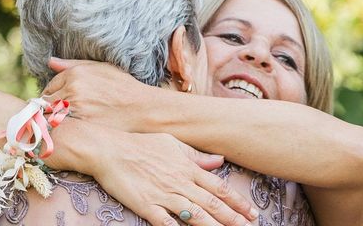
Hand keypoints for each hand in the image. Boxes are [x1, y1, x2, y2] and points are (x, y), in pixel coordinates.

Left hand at [43, 58, 152, 131]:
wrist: (141, 107)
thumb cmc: (122, 86)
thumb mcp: (100, 68)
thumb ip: (72, 64)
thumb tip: (50, 62)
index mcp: (75, 74)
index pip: (49, 86)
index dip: (53, 95)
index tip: (58, 102)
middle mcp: (73, 89)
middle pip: (47, 102)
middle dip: (51, 108)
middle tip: (61, 114)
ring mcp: (76, 107)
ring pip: (51, 116)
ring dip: (54, 120)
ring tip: (66, 123)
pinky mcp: (81, 124)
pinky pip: (61, 128)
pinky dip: (63, 130)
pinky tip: (73, 130)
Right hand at [91, 129, 257, 225]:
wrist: (109, 149)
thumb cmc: (140, 144)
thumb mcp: (172, 144)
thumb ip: (196, 156)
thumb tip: (219, 160)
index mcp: (187, 167)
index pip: (219, 187)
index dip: (237, 201)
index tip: (252, 212)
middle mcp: (180, 182)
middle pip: (212, 203)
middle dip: (234, 218)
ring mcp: (164, 195)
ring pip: (196, 215)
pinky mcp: (147, 206)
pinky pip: (166, 223)